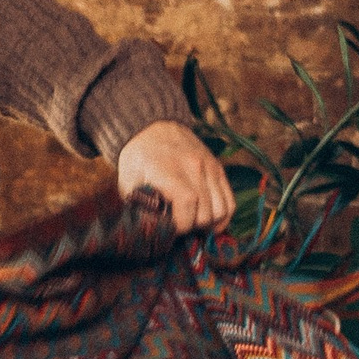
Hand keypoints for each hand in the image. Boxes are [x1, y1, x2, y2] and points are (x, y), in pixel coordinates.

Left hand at [117, 118, 231, 235]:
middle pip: (207, 212)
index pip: (187, 205)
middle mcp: (194, 167)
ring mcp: (210, 167)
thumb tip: (150, 231)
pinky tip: (210, 221)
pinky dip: (223, 215)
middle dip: (193, 227)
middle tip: (180, 227)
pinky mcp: (218, 168)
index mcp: (170, 170)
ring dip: (210, 224)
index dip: (180, 225)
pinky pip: (230, 200)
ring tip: (195, 225)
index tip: (171, 230)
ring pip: (222, 209)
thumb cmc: (139, 156)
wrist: (153, 127)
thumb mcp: (128, 180)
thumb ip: (138, 206)